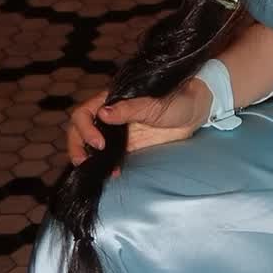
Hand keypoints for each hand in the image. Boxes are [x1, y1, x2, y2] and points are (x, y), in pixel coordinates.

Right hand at [65, 83, 209, 172]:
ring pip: (91, 144)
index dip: (85, 129)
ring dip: (89, 157)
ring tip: (95, 170)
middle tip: (84, 162)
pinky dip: (106, 165)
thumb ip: (129, 109)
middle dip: (77, 146)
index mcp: (112, 100)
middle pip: (80, 129)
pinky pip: (109, 156)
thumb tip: (102, 113)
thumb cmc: (176, 100)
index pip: (84, 113)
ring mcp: (118, 131)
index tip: (99, 143)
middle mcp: (110, 116)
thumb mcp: (153, 104)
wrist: (194, 112)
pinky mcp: (127, 146)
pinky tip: (112, 172)